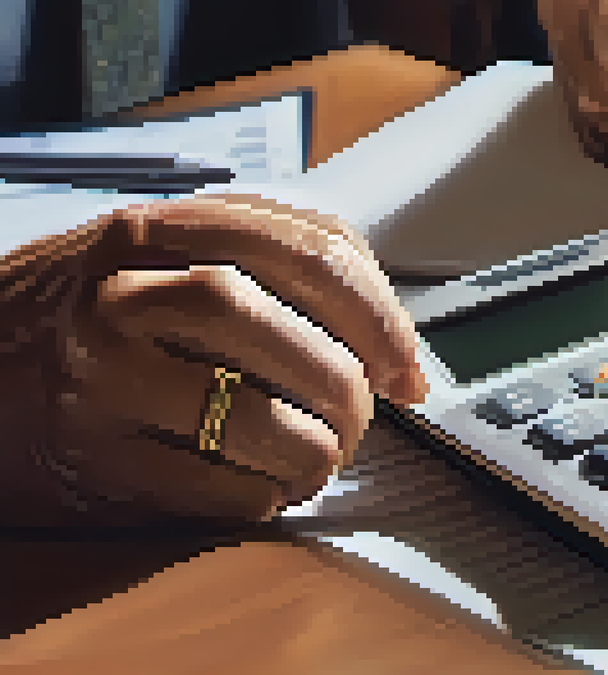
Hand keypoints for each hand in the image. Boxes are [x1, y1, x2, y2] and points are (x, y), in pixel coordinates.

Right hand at [0, 194, 428, 525]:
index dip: (379, 311)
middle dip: (346, 382)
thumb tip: (405, 362)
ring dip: (313, 447)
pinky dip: (261, 495)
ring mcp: (97, 376)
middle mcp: (121, 292)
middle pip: (277, 325)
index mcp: (156, 229)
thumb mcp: (160, 257)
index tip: (406, 362)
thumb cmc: (89, 319)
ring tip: (319, 456)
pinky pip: (210, 487)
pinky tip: (265, 487)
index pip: (307, 246)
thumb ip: (275, 270)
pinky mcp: (86, 458)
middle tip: (363, 415)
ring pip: (251, 412)